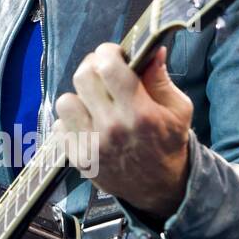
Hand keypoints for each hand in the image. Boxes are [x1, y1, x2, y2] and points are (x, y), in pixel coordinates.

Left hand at [53, 42, 192, 223]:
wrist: (159, 188)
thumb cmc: (168, 144)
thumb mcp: (178, 110)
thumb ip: (161, 79)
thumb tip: (151, 50)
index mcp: (140, 113)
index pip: (108, 67)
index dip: (108, 52)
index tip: (115, 55)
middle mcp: (113, 128)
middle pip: (83, 77)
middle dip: (93, 67)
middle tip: (103, 72)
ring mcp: (93, 145)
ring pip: (65, 101)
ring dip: (79, 95)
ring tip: (94, 101)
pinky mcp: (79, 158)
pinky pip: (60, 125)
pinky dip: (72, 120)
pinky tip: (89, 123)